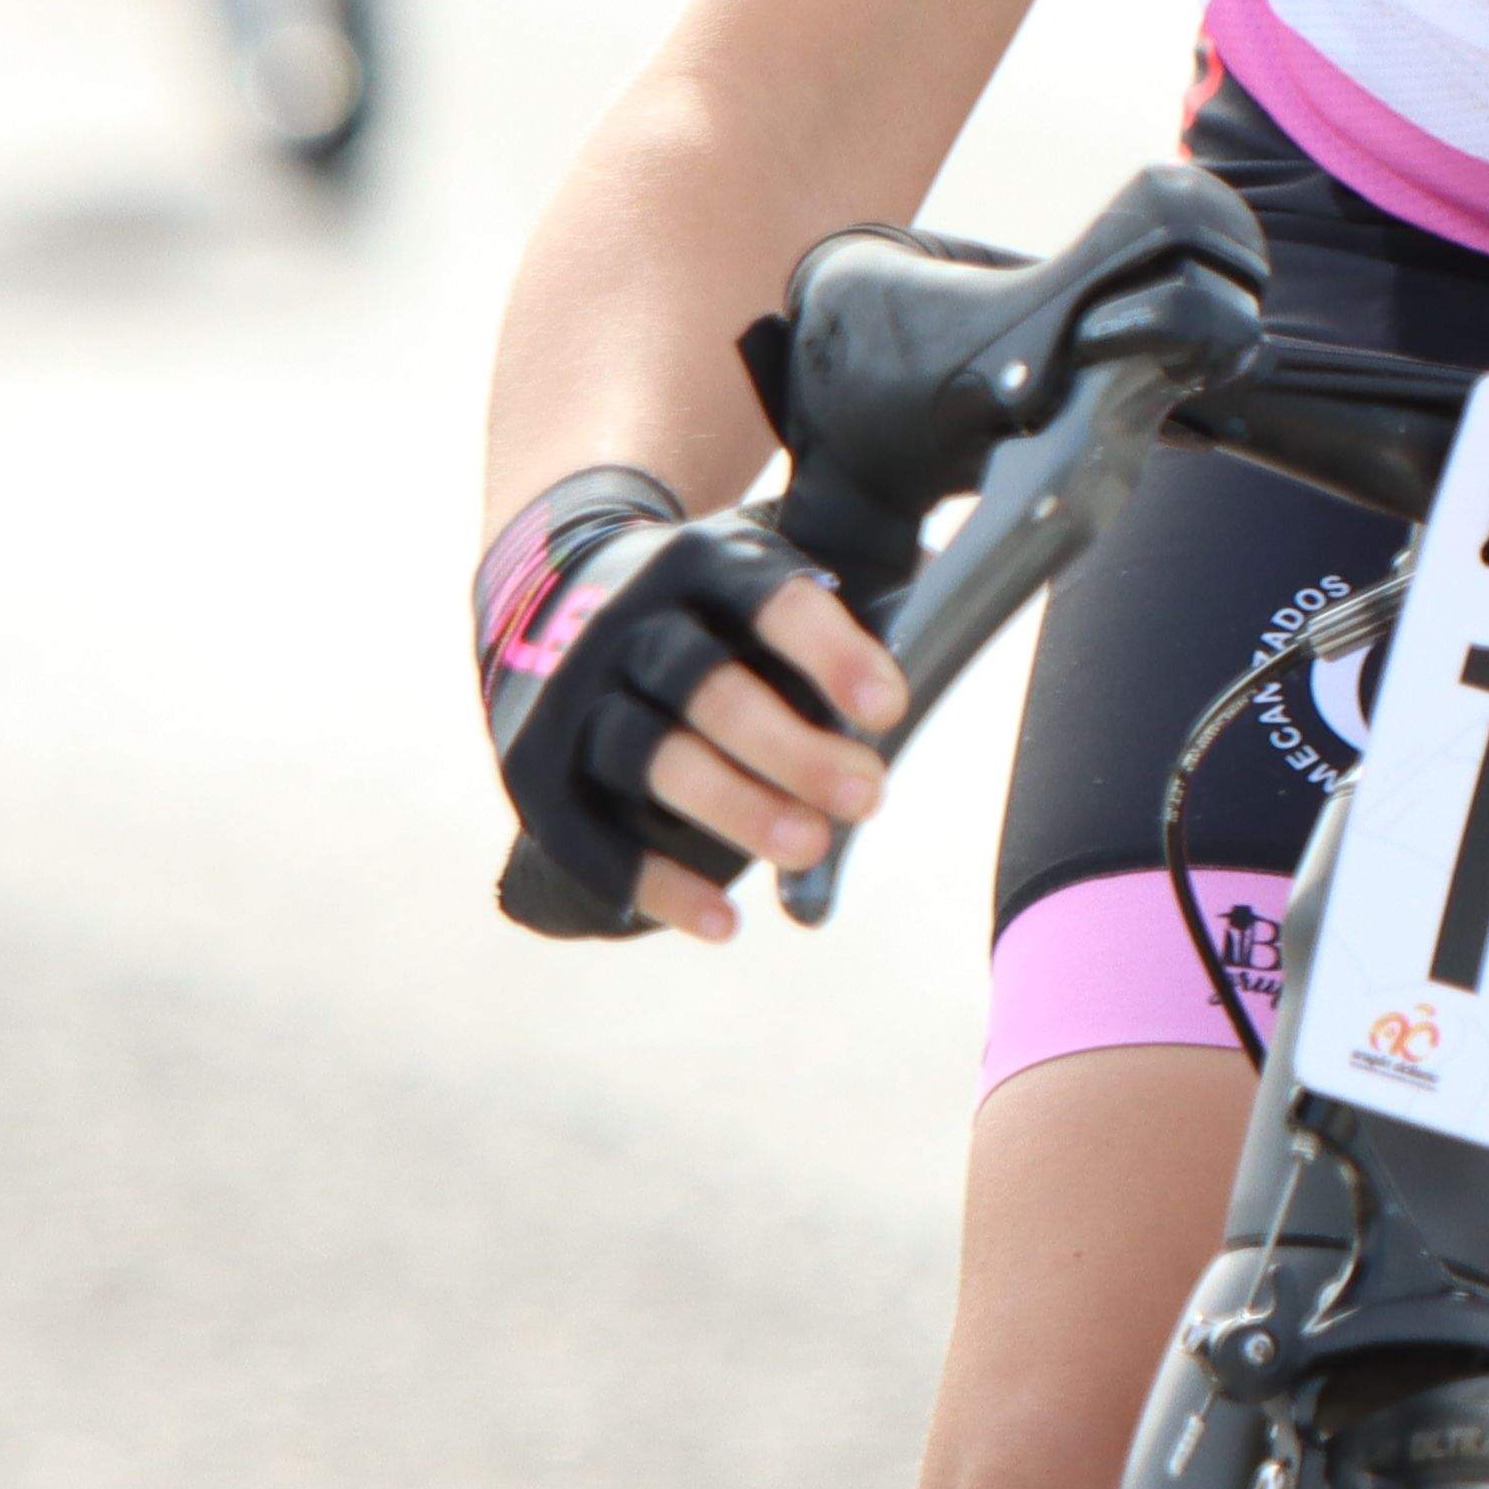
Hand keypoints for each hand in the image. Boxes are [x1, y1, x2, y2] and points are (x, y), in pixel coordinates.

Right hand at [475, 478, 913, 940]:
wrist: (550, 593)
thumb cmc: (711, 608)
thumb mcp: (763, 570)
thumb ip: (843, 600)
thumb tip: (954, 604)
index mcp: (704, 565)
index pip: (773, 602)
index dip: (832, 653)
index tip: (894, 708)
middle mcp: (629, 623)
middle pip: (709, 688)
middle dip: (793, 748)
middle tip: (869, 796)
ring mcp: (572, 695)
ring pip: (653, 756)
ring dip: (735, 808)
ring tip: (811, 849)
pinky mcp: (534, 768)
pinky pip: (587, 834)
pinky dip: (654, 882)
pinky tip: (726, 924)